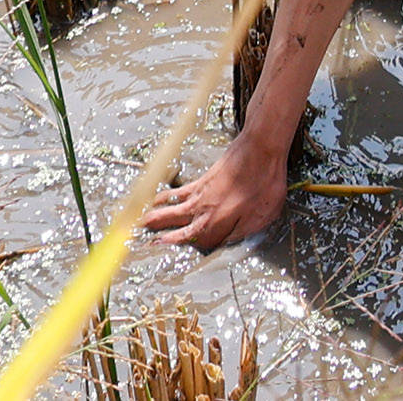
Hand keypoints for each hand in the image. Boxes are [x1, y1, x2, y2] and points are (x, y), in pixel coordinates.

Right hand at [142, 133, 291, 250]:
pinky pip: (176, 191)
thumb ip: (242, 233)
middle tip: (137, 243)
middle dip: (155, 235)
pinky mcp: (202, 180)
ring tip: (137, 224)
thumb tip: (226, 245)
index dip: (175, 249)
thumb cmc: (265, 182)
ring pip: (169, 208)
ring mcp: (199, 193)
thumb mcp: (263, 216)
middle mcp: (202, 210)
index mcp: (216, 223)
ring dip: (152, 216)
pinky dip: (162, 197)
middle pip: (171, 225)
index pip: (191, 243)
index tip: (160, 255)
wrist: (260, 148)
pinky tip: (155, 199)